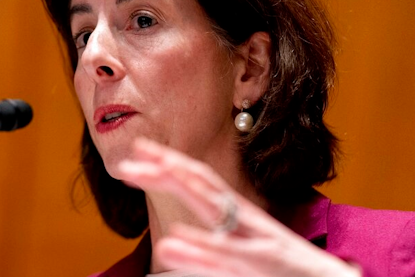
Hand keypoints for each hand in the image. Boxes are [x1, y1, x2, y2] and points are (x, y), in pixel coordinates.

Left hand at [116, 138, 361, 276]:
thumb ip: (205, 252)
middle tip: (128, 160)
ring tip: (143, 179)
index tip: (138, 151)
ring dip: (177, 192)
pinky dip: (201, 247)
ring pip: (214, 213)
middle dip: (166, 169)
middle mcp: (247, 222)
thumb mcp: (240, 258)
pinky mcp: (268, 265)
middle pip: (204, 187)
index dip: (170, 164)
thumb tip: (167, 246)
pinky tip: (174, 241)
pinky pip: (230, 256)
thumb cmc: (286, 272)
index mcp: (240, 218)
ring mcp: (258, 242)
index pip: (201, 182)